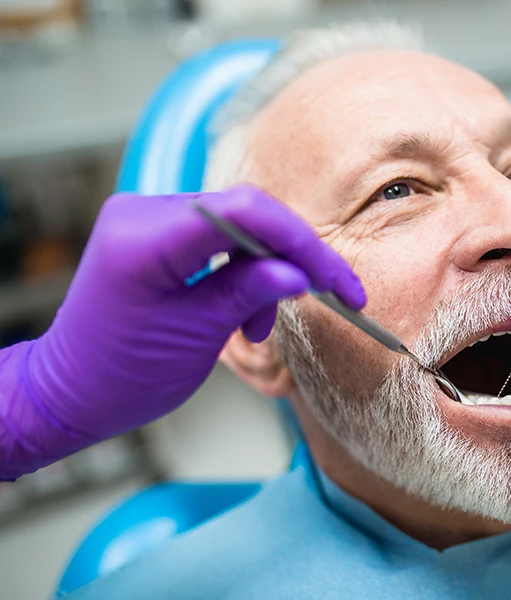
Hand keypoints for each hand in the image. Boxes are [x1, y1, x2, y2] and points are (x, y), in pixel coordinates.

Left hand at [6, 185, 363, 473]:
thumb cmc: (121, 375)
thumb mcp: (197, 338)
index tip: (337, 282)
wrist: (70, 391)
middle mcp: (143, 214)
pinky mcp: (155, 234)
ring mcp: (147, 219)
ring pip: (238, 227)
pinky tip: (246, 314)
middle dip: (293, 257)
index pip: (246, 213)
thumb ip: (248, 294)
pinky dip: (243, 272)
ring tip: (261, 328)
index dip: (302, 243)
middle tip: (332, 294)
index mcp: (145, 239)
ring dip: (267, 272)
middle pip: (247, 214)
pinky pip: (218, 239)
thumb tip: (299, 274)